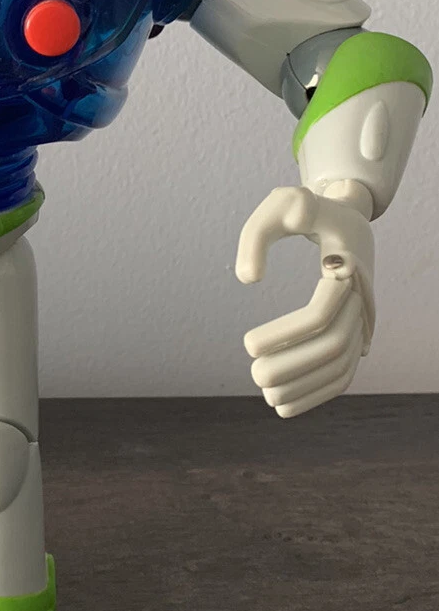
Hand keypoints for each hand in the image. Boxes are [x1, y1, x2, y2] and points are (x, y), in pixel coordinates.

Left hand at [235, 183, 374, 417]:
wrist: (344, 216)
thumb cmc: (305, 210)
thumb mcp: (280, 203)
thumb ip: (258, 234)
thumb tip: (248, 280)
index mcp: (346, 264)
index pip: (322, 312)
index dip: (285, 333)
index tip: (247, 343)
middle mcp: (361, 295)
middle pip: (335, 346)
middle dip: (294, 368)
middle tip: (253, 375)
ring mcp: (363, 316)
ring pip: (343, 365)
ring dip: (306, 388)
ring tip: (267, 398)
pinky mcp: (356, 330)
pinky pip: (344, 370)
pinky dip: (318, 392)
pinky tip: (286, 407)